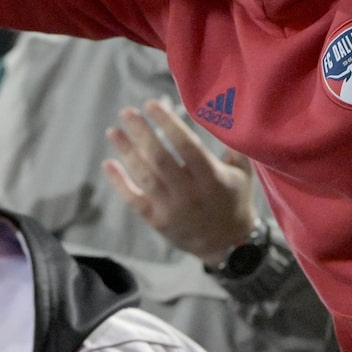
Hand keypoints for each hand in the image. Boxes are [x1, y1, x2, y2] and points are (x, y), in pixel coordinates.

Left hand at [103, 98, 257, 265]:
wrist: (228, 246)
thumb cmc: (234, 201)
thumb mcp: (243, 174)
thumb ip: (233, 146)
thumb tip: (222, 113)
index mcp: (212, 178)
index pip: (186, 146)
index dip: (168, 124)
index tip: (151, 104)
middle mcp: (190, 194)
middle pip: (160, 159)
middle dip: (142, 133)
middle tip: (127, 112)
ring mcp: (172, 209)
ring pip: (145, 178)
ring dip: (127, 152)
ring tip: (113, 131)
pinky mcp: (158, 222)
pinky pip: (134, 201)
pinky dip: (120, 183)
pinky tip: (108, 164)